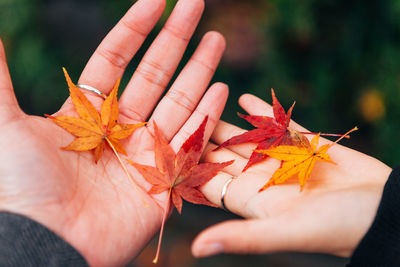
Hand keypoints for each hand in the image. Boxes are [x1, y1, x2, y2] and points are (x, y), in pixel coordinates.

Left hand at [0, 0, 227, 265]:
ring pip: (178, 102)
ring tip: (215, 39)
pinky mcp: (164, 179)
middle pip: (154, 74)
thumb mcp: (6, 124)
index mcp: (89, 113)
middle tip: (195, 5)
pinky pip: (191, 140)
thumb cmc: (22, 186)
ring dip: (198, 70)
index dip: (136, 28)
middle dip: (175, 39)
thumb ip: (0, 78)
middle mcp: (120, 128)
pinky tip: (221, 88)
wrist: (46, 243)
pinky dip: (207, 115)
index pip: (117, 59)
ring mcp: (145, 152)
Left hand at [192, 93, 391, 257]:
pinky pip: (279, 124)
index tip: (166, 144)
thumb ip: (243, 238)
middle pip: (224, 154)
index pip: (210, 180)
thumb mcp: (286, 232)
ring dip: (228, 121)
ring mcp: (284, 160)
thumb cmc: (338, 227)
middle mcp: (263, 179)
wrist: (385, 212)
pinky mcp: (306, 145)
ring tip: (206, 99)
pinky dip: (262, 112)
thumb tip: (195, 250)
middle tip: (180, 112)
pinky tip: (244, 98)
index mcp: (252, 200)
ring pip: (248, 137)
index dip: (189, 164)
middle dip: (203, 135)